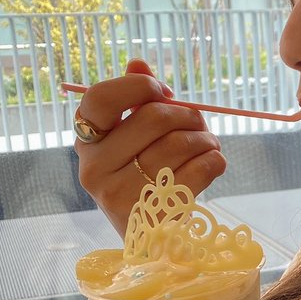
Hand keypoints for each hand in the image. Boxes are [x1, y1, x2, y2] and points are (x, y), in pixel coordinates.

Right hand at [74, 60, 225, 236]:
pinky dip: (215, 160)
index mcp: (86, 142)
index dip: (138, 87)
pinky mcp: (153, 216)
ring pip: (181, 144)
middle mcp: (94, 169)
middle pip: (154, 118)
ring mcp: (120, 195)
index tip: (163, 92)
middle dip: (188, 114)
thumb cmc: (141, 176)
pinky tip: (212, 162)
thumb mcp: (131, 139)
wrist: (147, 236)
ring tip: (208, 145)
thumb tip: (137, 63)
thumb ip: (134, 100)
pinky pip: (200, 170)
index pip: (101, 98)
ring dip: (206, 139)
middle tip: (199, 123)